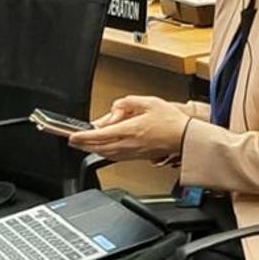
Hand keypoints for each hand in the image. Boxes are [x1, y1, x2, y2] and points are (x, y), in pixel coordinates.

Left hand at [68, 96, 193, 161]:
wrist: (186, 137)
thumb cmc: (172, 121)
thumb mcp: (149, 102)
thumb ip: (128, 103)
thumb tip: (115, 109)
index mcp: (131, 129)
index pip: (101, 135)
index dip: (83, 136)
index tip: (72, 135)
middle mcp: (130, 143)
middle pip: (99, 147)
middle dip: (83, 144)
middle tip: (72, 140)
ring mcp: (133, 152)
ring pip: (105, 153)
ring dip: (92, 149)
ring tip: (84, 143)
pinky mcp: (137, 157)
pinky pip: (115, 157)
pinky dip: (104, 152)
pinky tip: (102, 148)